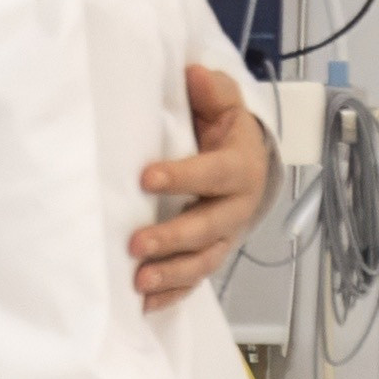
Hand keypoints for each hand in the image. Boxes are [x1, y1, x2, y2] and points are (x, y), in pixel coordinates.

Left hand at [131, 67, 278, 310]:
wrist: (241, 161)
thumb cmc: (221, 130)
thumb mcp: (222, 104)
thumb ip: (212, 91)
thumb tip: (195, 73)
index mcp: (240, 166)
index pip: (214, 172)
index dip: (184, 176)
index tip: (146, 178)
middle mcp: (236, 206)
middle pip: (209, 227)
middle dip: (174, 238)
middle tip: (136, 244)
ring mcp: (223, 236)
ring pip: (203, 260)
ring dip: (171, 273)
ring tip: (138, 281)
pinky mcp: (208, 255)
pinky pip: (194, 281)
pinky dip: (171, 295)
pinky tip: (144, 304)